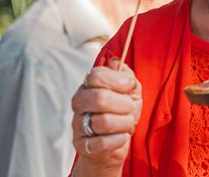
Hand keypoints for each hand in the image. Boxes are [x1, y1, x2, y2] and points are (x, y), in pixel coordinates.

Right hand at [71, 58, 141, 175]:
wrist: (114, 143)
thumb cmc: (121, 113)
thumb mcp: (129, 90)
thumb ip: (125, 75)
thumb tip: (115, 62)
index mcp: (89, 85)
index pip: (97, 75)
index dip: (118, 80)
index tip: (130, 86)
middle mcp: (79, 103)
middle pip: (100, 98)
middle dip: (124, 104)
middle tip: (130, 108)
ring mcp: (78, 124)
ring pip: (103, 121)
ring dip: (124, 123)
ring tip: (127, 123)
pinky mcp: (81, 145)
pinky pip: (101, 143)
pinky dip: (118, 140)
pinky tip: (122, 137)